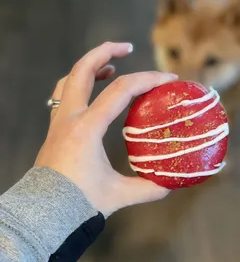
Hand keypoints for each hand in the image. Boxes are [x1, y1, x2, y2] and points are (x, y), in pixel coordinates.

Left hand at [35, 42, 177, 216]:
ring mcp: (58, 121)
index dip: (147, 80)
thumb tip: (172, 183)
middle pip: (83, 70)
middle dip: (106, 52)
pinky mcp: (55, 128)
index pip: (120, 91)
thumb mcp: (119, 195)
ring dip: (90, 66)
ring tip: (110, 65)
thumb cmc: (80, 203)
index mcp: (87, 129)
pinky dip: (79, 84)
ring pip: (69, 79)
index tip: (168, 78)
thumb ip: (149, 188)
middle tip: (127, 47)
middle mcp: (70, 118)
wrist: (45, 214)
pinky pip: (64, 95)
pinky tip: (92, 90)